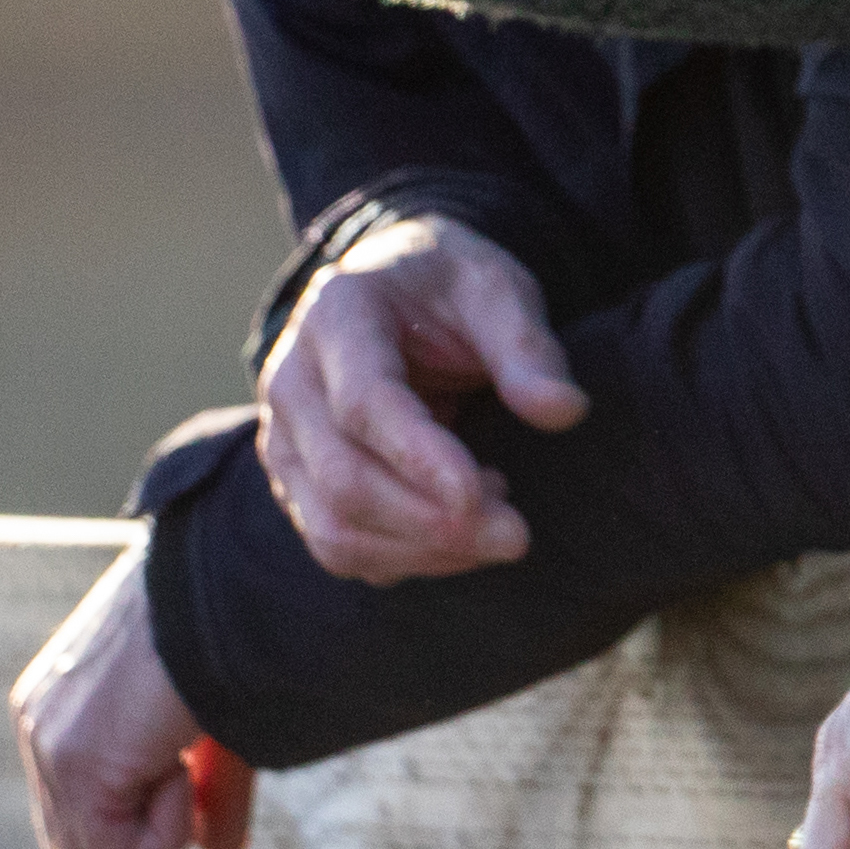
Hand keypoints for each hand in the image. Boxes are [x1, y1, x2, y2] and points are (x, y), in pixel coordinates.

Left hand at [9, 541, 254, 848]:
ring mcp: (47, 742)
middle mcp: (40, 722)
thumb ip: (203, 786)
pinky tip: (177, 754)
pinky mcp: (71, 760)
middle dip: (145, 832)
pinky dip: (165, 829)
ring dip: (159, 828)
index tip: (189, 763)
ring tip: (182, 750)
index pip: (82, 817)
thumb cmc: (233, 627)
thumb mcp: (208, 718)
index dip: (145, 818)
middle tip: (186, 761)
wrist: (230, 579)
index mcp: (62, 703)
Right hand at [258, 214, 588, 584]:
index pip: (363, 402)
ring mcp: (285, 437)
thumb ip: (527, 348)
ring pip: (334, 529)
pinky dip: (405, 560)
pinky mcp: (296, 482)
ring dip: (422, 551)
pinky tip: (461, 532)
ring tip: (496, 525)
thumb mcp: (496, 290)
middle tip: (517, 535)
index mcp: (338, 315)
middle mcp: (292, 381)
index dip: (421, 457)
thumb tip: (564, 411)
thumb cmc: (447, 288)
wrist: (392, 289)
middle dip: (433, 524)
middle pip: (344, 479)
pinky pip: (338, 547)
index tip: (484, 495)